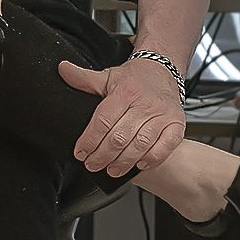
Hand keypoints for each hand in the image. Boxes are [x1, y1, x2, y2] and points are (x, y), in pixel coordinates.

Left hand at [57, 57, 185, 176]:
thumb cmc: (133, 78)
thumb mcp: (107, 76)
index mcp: (125, 91)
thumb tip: (62, 69)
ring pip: (140, 144)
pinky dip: (152, 158)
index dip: (89, 140)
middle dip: (102, 155)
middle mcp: (145, 103)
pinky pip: (166, 146)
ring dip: (124, 162)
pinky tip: (140, 164)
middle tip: (92, 164)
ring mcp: (163, 114)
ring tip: (111, 169)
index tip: (80, 152)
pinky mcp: (177, 123)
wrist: (162, 70)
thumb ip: (83, 78)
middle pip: (120, 136)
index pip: (103, 121)